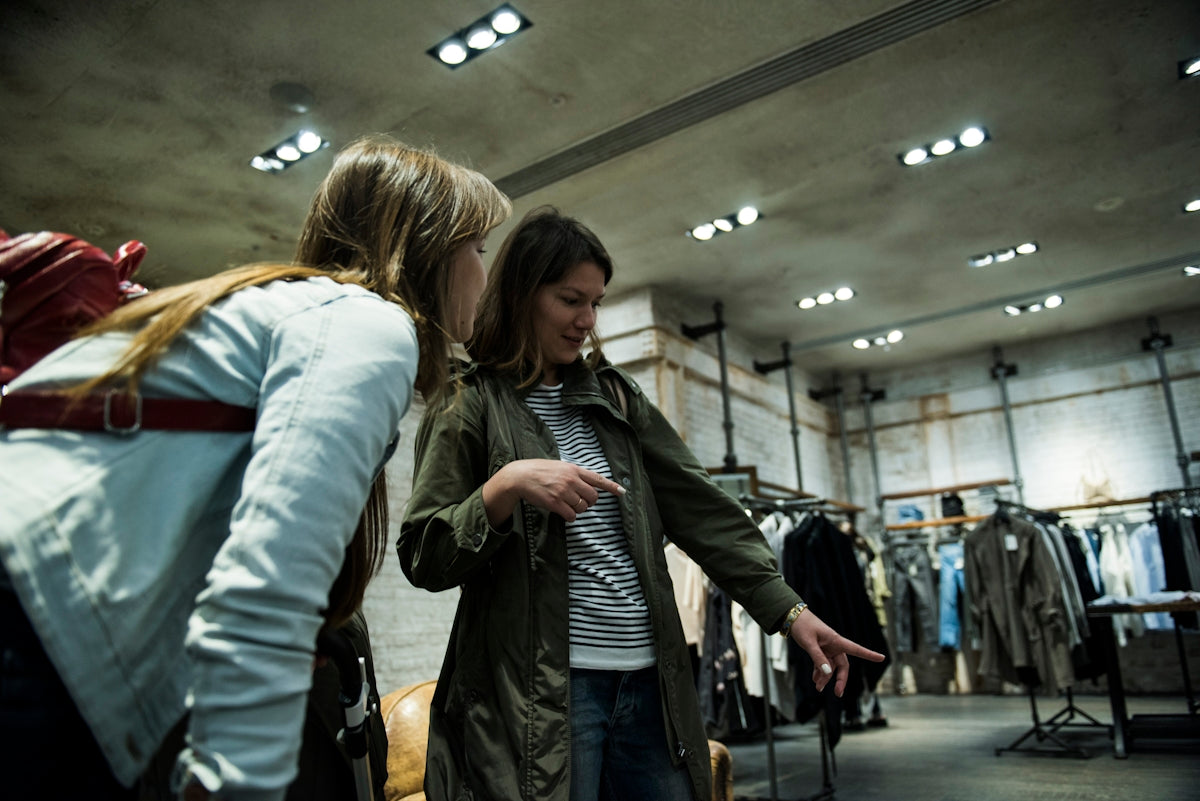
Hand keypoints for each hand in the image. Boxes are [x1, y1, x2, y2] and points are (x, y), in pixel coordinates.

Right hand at [483, 459, 625, 525]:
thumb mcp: (560, 467)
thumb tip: (589, 486)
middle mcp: (571, 480)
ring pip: (582, 508)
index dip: (611, 487)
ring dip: (577, 510)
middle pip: (593, 498)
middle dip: (589, 503)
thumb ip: (574, 474)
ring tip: (565, 504)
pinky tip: (562, 511)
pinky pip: (571, 515)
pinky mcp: (555, 503)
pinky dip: (569, 516)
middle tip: (579, 501)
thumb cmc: (539, 471)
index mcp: (573, 469)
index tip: (622, 492)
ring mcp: (563, 492)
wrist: (520, 476)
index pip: (597, 479)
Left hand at [788, 609, 884, 695]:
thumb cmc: (803, 625)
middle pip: (843, 665)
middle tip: (838, 693)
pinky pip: (823, 664)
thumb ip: (818, 658)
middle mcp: (834, 645)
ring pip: (831, 667)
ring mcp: (827, 648)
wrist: (792, 616)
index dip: (869, 654)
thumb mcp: (809, 643)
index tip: (882, 658)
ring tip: (818, 688)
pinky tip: (815, 680)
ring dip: (826, 678)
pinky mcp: (820, 649)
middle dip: (841, 680)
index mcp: (836, 640)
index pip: (856, 649)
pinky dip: (820, 672)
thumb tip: (828, 673)